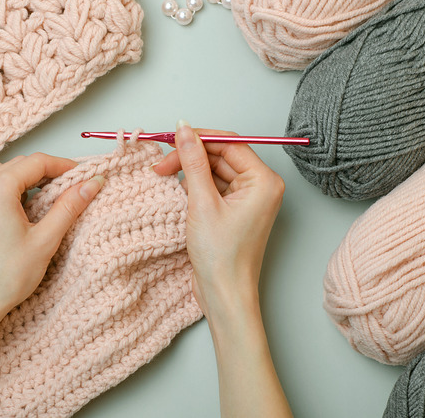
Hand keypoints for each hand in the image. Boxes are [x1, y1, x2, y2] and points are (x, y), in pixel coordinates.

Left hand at [0, 153, 104, 328]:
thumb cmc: (5, 277)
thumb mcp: (46, 239)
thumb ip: (69, 206)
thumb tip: (92, 184)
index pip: (37, 161)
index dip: (64, 166)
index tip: (84, 176)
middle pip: (20, 165)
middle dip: (48, 171)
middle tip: (73, 187)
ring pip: (5, 174)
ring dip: (29, 179)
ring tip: (51, 197)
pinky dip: (11, 190)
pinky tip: (26, 208)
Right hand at [153, 121, 291, 417]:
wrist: (224, 295)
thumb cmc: (221, 257)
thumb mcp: (201, 202)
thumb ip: (192, 161)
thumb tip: (183, 130)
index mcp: (263, 181)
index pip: (229, 143)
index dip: (198, 139)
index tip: (171, 138)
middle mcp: (260, 187)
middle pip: (221, 155)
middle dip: (190, 157)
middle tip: (161, 164)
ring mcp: (248, 199)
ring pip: (214, 170)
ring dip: (190, 171)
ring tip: (164, 176)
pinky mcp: (235, 211)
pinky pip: (214, 187)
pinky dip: (195, 186)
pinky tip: (178, 191)